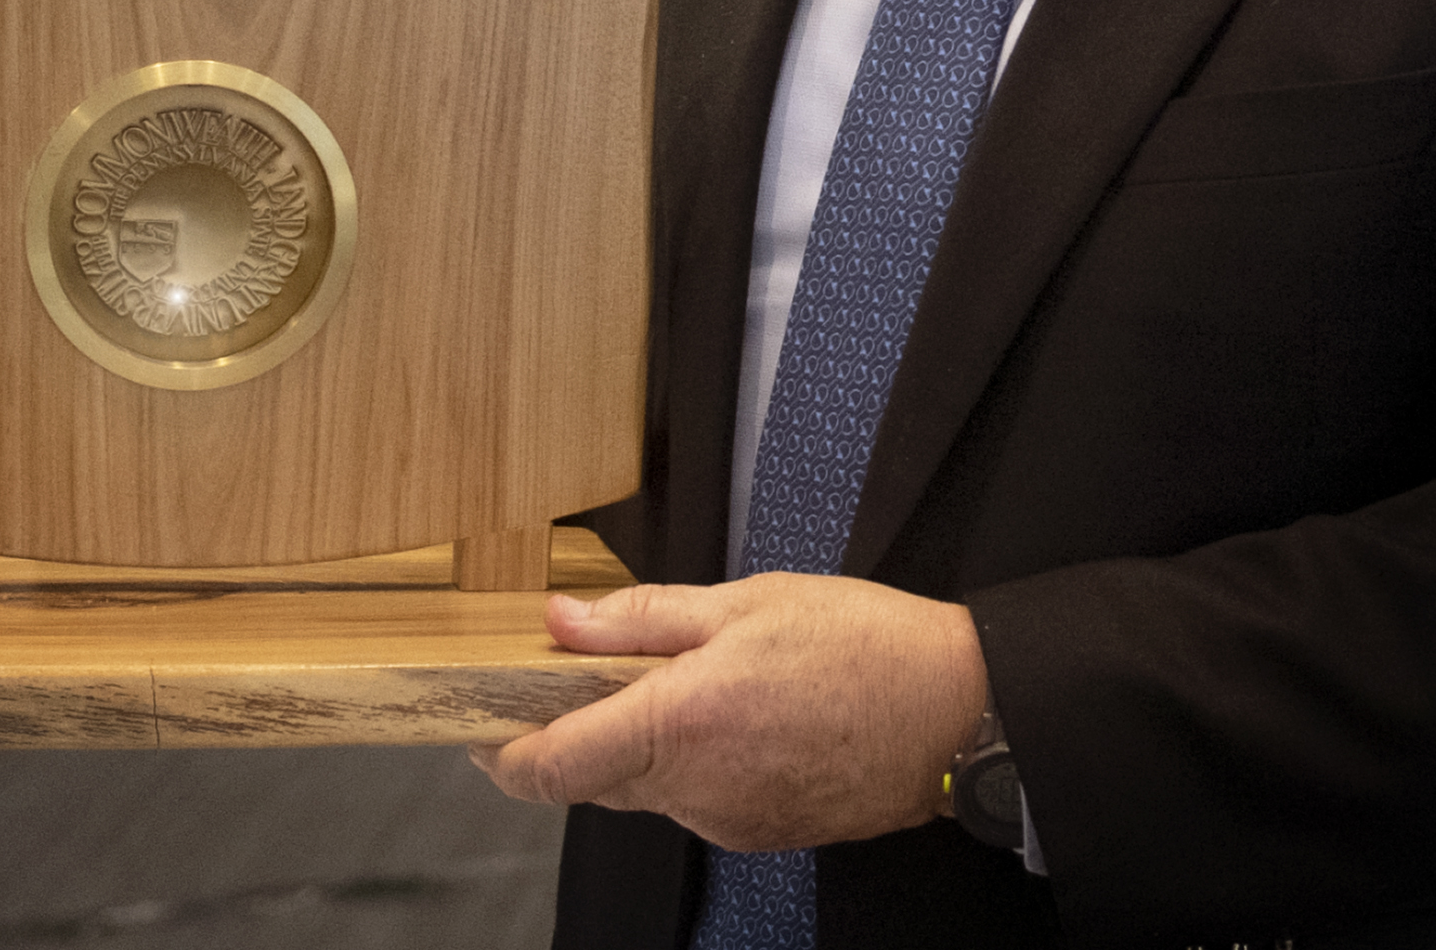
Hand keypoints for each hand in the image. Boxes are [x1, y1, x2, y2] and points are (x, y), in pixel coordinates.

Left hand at [468, 573, 988, 851]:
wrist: (955, 712)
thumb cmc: (865, 647)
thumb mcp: (747, 603)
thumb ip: (643, 620)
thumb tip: (563, 620)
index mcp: (679, 723)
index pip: (549, 766)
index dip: (499, 752)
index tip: (480, 723)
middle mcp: (693, 789)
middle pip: (588, 780)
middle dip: (570, 733)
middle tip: (583, 673)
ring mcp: (724, 820)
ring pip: (641, 790)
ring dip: (635, 744)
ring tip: (686, 681)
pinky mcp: (755, 833)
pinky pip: (691, 801)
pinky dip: (686, 763)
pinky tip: (732, 716)